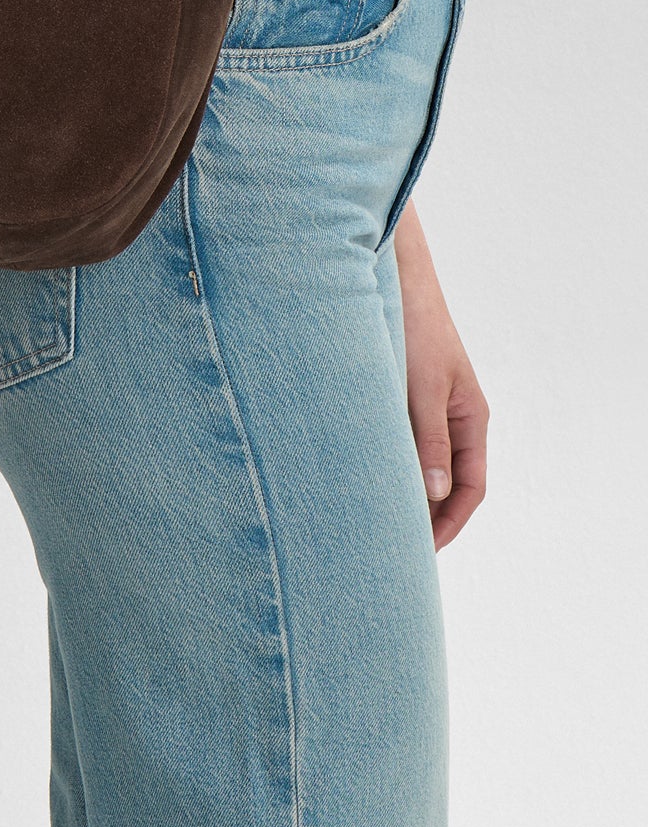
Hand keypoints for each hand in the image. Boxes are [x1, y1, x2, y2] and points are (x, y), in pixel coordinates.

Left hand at [392, 200, 489, 551]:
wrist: (394, 275)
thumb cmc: (416, 325)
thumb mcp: (424, 386)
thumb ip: (429, 439)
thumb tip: (433, 493)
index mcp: (470, 418)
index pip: (471, 488)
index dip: (450, 523)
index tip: (424, 551)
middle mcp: (451, 417)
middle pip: (445, 481)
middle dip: (424, 516)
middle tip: (393, 547)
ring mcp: (426, 406)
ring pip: (418, 462)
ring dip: (401, 489)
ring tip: (371, 519)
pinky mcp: (399, 394)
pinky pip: (396, 439)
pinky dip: (384, 461)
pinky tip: (357, 474)